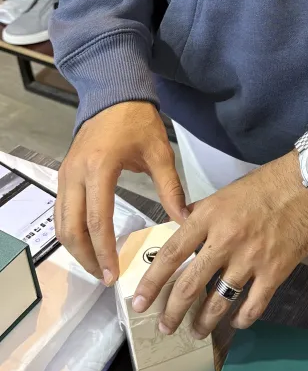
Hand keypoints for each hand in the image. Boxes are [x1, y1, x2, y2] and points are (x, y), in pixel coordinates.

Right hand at [55, 101, 187, 283]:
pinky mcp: (63, 175)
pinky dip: (71, 232)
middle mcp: (75, 175)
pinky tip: (88, 243)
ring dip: (76, 248)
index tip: (114, 274)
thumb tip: (183, 222)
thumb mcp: (160, 153)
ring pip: (61, 224)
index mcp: (100, 169)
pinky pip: (61, 212)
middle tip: (106, 277)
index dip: (104, 252)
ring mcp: (65, 175)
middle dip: (87, 258)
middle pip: (72, 229)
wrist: (113, 94)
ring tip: (98, 265)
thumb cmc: (138, 122)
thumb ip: (171, 189)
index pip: (97, 221)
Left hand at [131, 151, 307, 337]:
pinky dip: (243, 319)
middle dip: (173, 312)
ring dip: (204, 322)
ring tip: (196, 332)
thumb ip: (202, 214)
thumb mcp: (224, 194)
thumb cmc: (265, 185)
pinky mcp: (275, 271)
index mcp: (208, 217)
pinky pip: (253, 305)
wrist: (307, 184)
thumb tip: (182, 226)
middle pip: (191, 285)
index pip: (172, 254)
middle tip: (164, 327)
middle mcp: (225, 240)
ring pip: (219, 301)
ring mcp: (251, 259)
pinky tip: (236, 322)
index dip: (152, 282)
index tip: (139, 302)